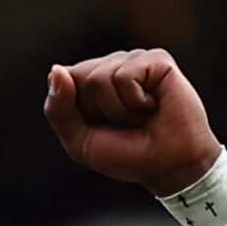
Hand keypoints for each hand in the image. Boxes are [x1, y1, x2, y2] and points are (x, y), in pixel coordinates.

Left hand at [43, 47, 223, 195]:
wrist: (169, 166)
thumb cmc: (127, 154)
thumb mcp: (79, 141)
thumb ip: (58, 109)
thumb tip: (56, 69)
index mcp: (91, 81)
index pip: (61, 80)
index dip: (76, 111)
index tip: (100, 128)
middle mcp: (112, 65)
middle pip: (78, 77)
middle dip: (95, 111)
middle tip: (122, 124)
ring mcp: (134, 60)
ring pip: (99, 78)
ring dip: (117, 111)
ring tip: (139, 117)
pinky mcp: (156, 60)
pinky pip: (125, 77)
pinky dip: (135, 102)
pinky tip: (152, 106)